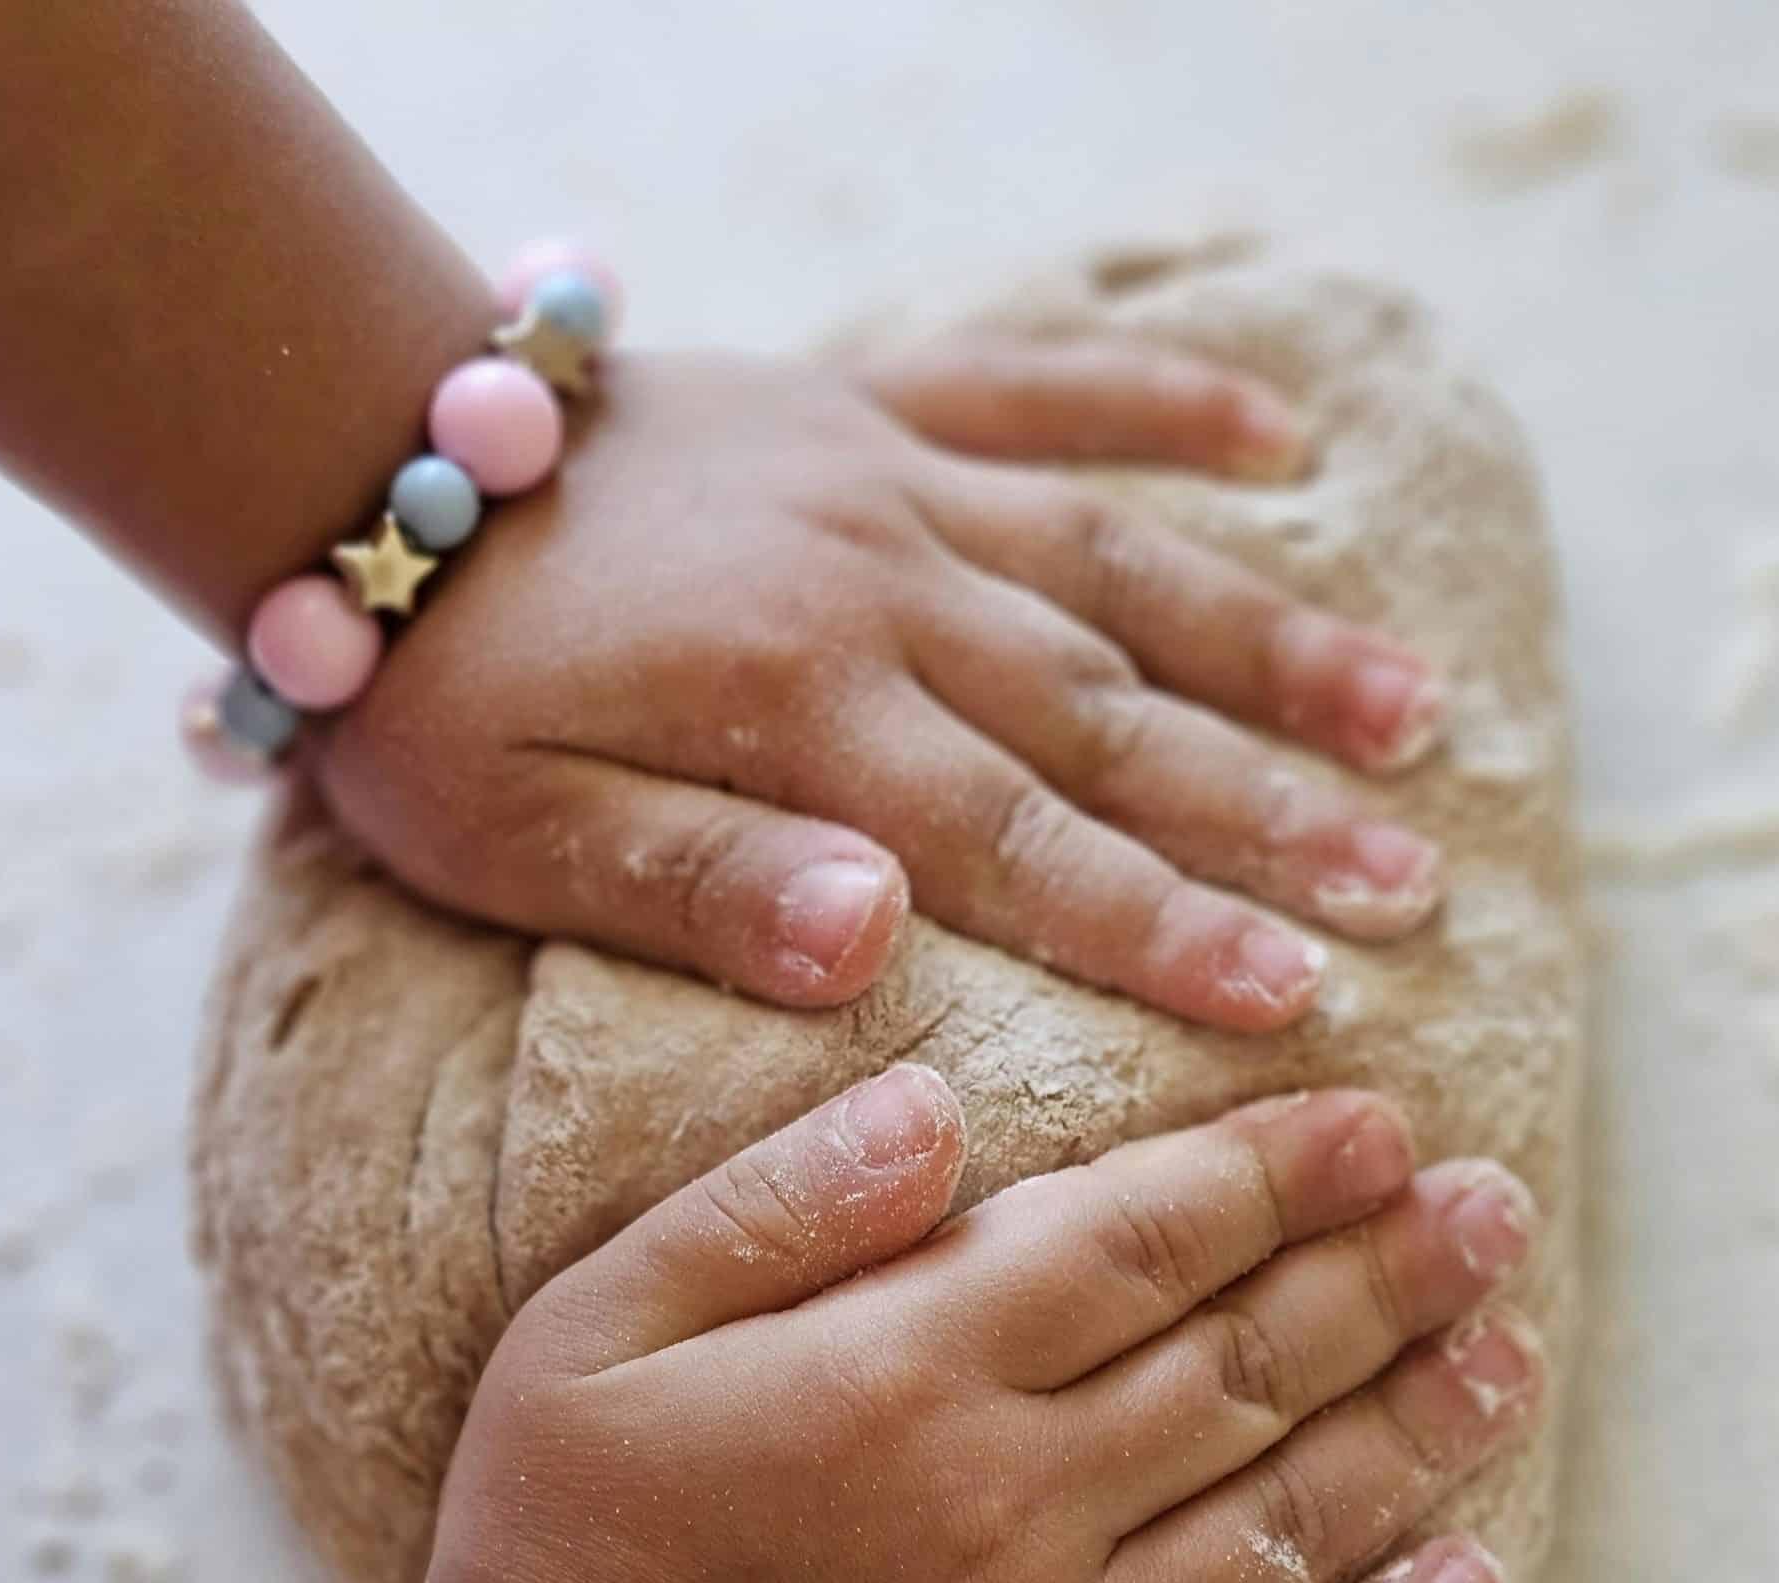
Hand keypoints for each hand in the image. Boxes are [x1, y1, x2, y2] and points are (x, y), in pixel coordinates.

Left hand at [323, 340, 1447, 1032]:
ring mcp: (891, 485)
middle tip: (1415, 887)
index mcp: (804, 715)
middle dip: (1271, 814)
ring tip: (1413, 714)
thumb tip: (878, 946)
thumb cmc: (435, 695)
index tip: (1303, 998)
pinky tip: (1279, 441)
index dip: (1169, 927)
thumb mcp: (512, 833)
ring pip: (1120, 568)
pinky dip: (1160, 402)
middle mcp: (883, 591)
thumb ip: (697, 889)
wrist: (363, 460)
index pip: (1022, 850)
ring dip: (1271, 644)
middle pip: (1112, 721)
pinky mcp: (873, 408)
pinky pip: (1038, 388)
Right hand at [426, 1072, 1540, 1582]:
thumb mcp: (593, 1329)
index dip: (1277, 1172)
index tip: (1377, 1124)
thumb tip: (937, 1111)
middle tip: (1493, 1208)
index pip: (1144, 1241)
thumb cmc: (559, 1557)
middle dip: (1389, 1271)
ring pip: (1292, 1526)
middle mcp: (1014, 1513)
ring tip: (1510, 1353)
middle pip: (1251, 1365)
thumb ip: (772, 1205)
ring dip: (1419, 1429)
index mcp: (904, 1378)